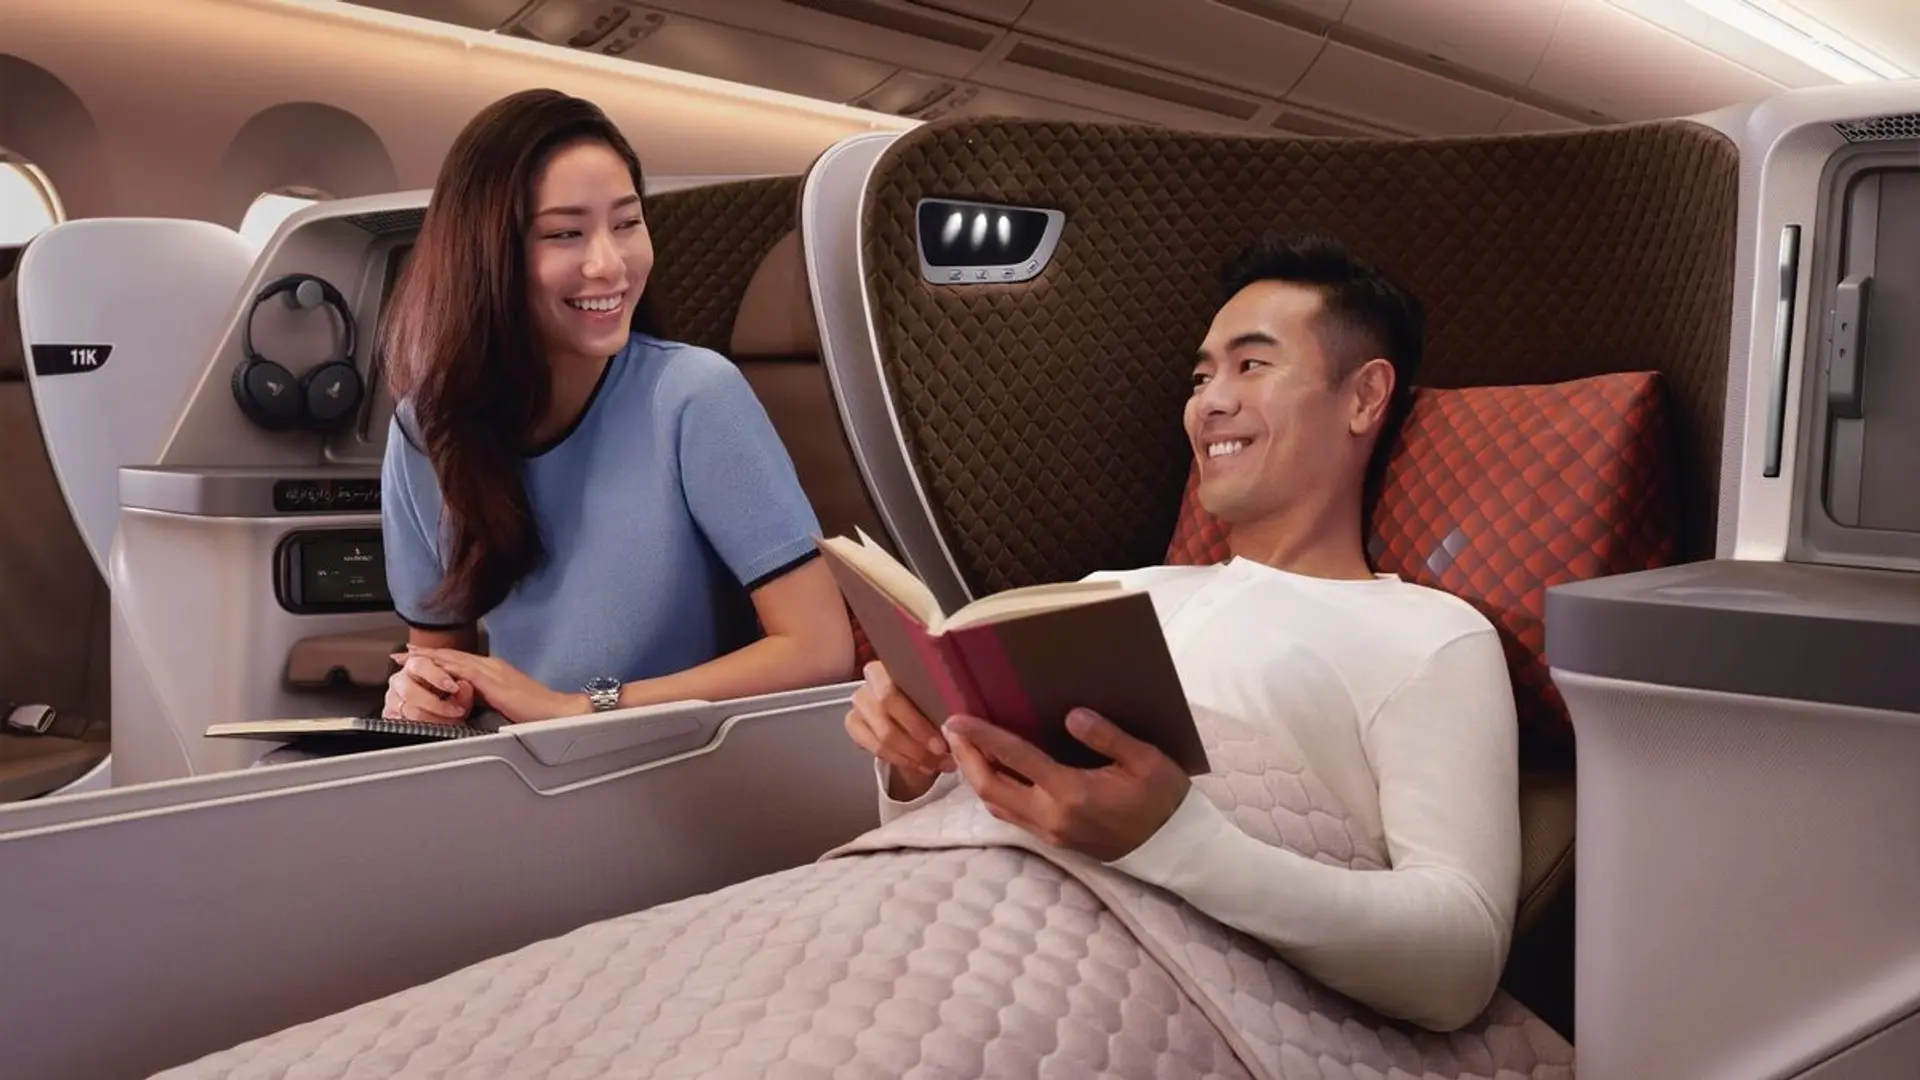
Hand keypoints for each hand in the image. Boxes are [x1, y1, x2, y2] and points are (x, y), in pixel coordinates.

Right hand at [384, 652, 474, 724]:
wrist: (443, 716)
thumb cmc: (450, 698)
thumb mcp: (461, 692)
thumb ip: (464, 689)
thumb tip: (463, 685)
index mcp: (415, 665)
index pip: (420, 665)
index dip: (437, 676)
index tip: (454, 687)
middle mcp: (400, 680)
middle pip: (410, 691)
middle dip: (436, 703)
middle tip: (456, 710)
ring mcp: (393, 699)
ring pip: (410, 711)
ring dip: (436, 718)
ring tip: (453, 720)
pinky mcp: (390, 716)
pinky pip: (407, 725)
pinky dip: (427, 727)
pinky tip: (439, 725)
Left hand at [402, 646, 584, 724]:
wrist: (556, 712)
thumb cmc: (536, 713)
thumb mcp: (504, 704)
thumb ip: (487, 699)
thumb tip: (469, 703)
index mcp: (495, 671)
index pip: (461, 660)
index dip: (438, 657)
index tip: (418, 657)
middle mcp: (492, 666)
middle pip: (453, 655)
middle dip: (427, 654)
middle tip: (402, 653)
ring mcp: (493, 671)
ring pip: (454, 659)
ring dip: (429, 657)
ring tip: (408, 656)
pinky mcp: (493, 682)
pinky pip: (463, 670)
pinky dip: (443, 666)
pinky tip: (430, 666)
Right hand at [844, 661, 952, 800]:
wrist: (913, 718)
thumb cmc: (932, 702)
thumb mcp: (941, 696)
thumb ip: (946, 699)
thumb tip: (965, 719)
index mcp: (894, 662)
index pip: (898, 686)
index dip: (919, 717)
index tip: (944, 736)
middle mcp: (871, 679)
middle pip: (888, 709)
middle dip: (917, 737)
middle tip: (942, 753)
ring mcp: (860, 702)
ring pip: (883, 735)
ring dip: (913, 755)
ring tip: (939, 763)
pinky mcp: (853, 723)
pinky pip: (876, 749)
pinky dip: (902, 760)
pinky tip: (922, 765)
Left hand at [944, 708, 1189, 862]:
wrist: (1175, 848)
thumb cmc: (1163, 800)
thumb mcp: (1145, 760)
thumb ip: (1106, 737)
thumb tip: (1071, 715)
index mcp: (1072, 792)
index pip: (1016, 758)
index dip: (983, 736)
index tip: (957, 719)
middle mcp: (1053, 816)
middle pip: (990, 789)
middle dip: (966, 758)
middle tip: (952, 730)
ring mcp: (1051, 833)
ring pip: (996, 806)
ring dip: (976, 777)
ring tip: (967, 748)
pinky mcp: (1054, 840)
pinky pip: (1012, 817)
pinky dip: (995, 792)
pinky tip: (996, 773)